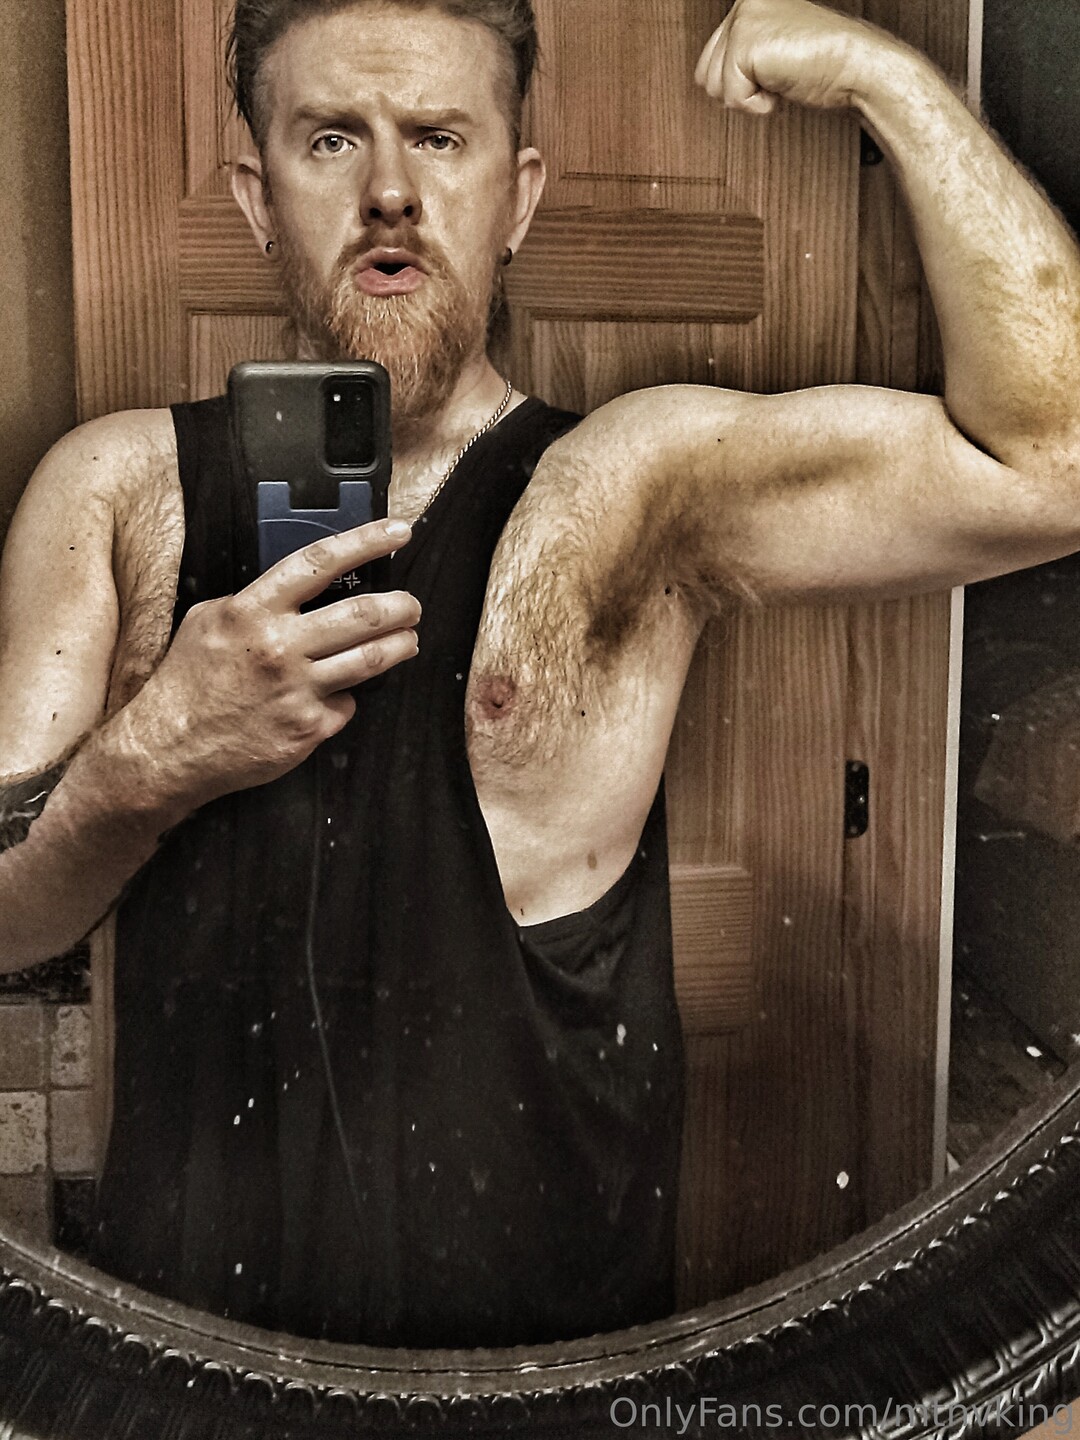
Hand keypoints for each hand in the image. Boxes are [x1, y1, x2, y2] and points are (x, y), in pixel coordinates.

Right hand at [117, 518, 419, 812]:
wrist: (168, 749)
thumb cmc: (187, 683)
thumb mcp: (208, 621)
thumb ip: (254, 601)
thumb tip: (297, 589)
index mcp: (253, 611)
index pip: (320, 563)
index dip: (366, 542)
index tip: (398, 532)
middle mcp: (280, 647)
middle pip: (363, 614)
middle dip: (402, 606)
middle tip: (412, 605)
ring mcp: (298, 690)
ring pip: (372, 659)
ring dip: (400, 646)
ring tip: (408, 640)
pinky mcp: (308, 729)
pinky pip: (347, 705)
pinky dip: (347, 698)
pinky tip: (338, 695)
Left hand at [695, 0, 883, 113]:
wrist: (855, 66)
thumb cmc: (824, 63)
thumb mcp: (773, 54)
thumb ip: (742, 56)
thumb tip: (710, 82)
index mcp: (750, 3)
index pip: (709, 62)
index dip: (739, 82)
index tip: (775, 73)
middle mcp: (744, 4)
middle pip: (705, 76)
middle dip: (739, 90)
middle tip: (777, 77)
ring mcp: (744, 19)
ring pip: (713, 87)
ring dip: (748, 97)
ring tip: (780, 77)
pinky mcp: (746, 42)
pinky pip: (732, 97)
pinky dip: (757, 104)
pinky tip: (782, 84)